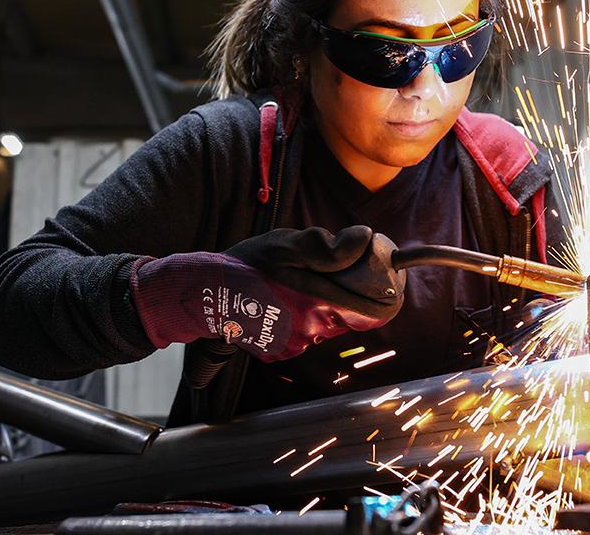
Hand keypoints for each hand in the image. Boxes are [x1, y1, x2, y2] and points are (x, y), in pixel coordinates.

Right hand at [131, 226, 404, 361]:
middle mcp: (311, 330)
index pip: (372, 310)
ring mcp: (295, 344)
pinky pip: (302, 333)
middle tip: (320, 274)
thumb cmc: (248, 264)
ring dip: (318, 306)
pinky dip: (297, 318)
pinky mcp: (280, 351)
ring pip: (324, 323)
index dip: (381, 294)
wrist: (206, 294)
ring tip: (292, 286)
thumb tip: (365, 239)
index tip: (383, 280)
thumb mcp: (286, 243)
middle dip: (341, 294)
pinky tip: (277, 303)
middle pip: (347, 315)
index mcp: (319, 302)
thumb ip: (328, 245)